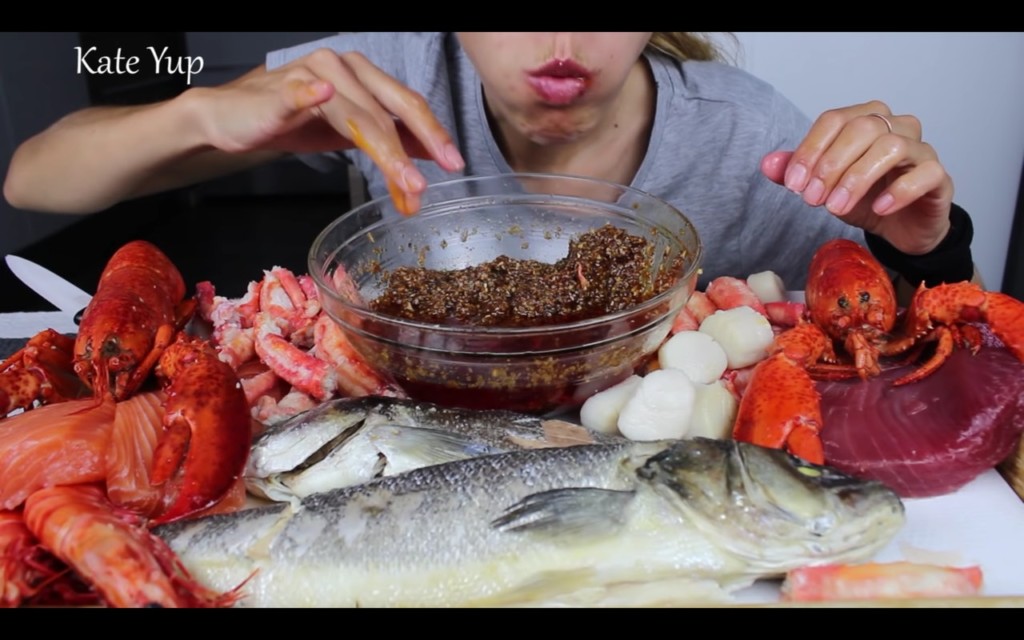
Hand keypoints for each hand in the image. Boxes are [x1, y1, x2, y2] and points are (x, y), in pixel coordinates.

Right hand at [194, 49, 464, 213]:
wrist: (235, 118)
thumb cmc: (293, 121)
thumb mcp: (349, 132)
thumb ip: (387, 138)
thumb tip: (429, 153)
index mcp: (363, 76)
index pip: (405, 104)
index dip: (432, 133)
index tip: (454, 163)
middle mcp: (342, 68)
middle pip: (387, 108)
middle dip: (415, 147)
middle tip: (431, 182)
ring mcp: (311, 75)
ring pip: (355, 114)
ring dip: (384, 150)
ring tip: (403, 182)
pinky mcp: (281, 90)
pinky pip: (298, 93)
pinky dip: (310, 96)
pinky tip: (323, 98)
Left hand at [760, 100, 953, 254]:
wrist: (901, 227)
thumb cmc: (865, 198)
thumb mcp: (824, 187)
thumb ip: (796, 173)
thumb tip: (768, 164)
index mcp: (865, 119)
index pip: (833, 120)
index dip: (810, 150)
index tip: (793, 185)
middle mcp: (895, 126)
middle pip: (861, 129)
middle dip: (830, 165)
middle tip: (811, 200)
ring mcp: (921, 148)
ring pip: (891, 146)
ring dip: (857, 179)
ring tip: (837, 208)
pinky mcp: (938, 175)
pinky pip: (924, 172)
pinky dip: (898, 191)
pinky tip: (878, 208)